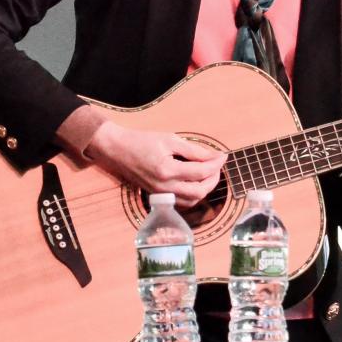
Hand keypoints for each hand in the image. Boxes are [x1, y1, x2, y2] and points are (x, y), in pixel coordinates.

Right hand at [86, 120, 226, 210]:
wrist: (117, 150)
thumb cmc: (141, 141)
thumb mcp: (170, 140)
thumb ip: (194, 151)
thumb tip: (215, 156)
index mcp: (167, 170)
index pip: (201, 172)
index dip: (215, 164)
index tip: (223, 155)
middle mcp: (164, 187)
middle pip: (199, 191)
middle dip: (213, 178)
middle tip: (217, 164)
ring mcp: (161, 194)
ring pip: (192, 200)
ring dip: (205, 188)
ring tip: (209, 173)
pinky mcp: (158, 196)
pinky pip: (182, 201)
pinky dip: (194, 194)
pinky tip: (196, 182)